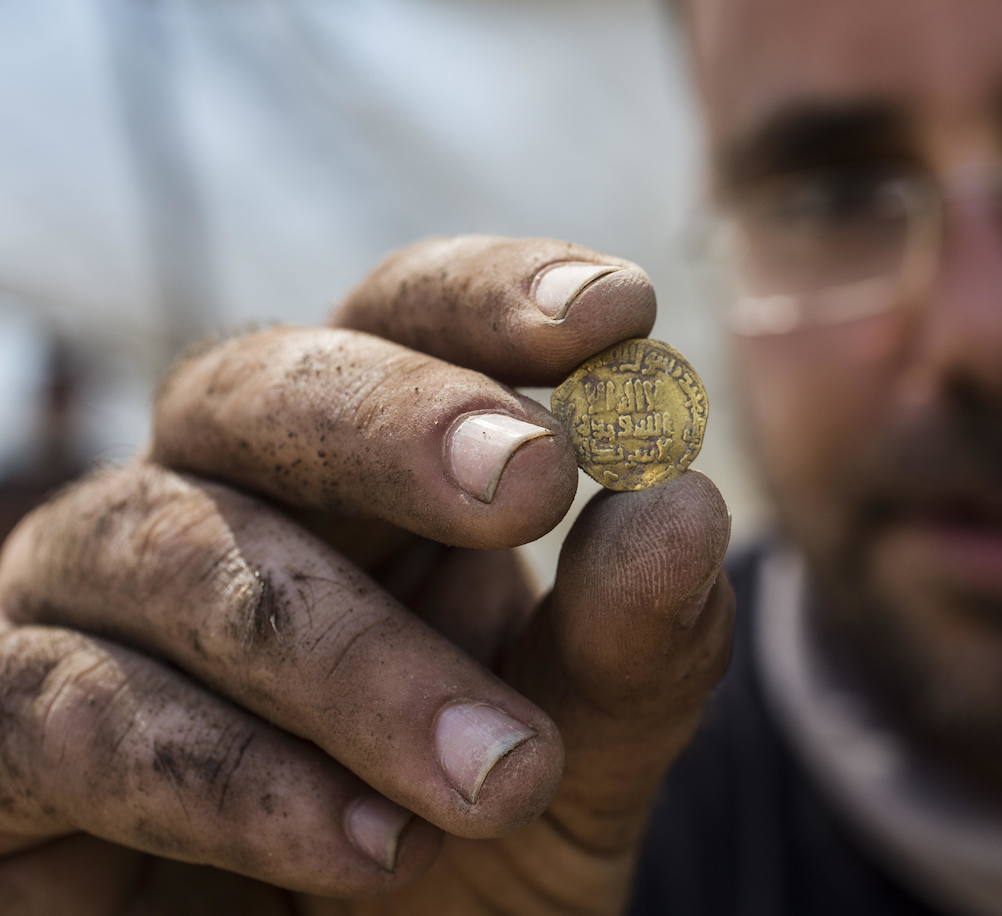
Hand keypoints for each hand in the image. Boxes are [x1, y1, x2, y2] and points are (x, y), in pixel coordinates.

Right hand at [0, 236, 733, 914]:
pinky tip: (363, 852)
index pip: (399, 322)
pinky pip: (73, 714)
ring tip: (501, 775)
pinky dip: (228, 778)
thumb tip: (682, 502)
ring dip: (353, 660)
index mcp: (358, 482)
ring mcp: (89, 610)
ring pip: (176, 553)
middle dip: (398, 423)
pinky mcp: (6, 740)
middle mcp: (212, 506)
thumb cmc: (459, 872)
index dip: (491, 298)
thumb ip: (630, 651)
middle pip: (258, 385)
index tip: (621, 313)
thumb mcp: (576, 766)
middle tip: (532, 480)